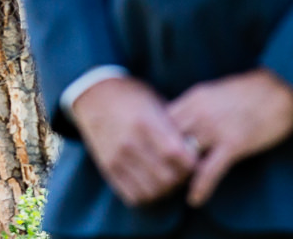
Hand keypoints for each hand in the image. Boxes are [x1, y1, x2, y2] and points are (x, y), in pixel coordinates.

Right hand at [70, 76, 197, 205]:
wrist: (96, 97)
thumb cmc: (133, 97)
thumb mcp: (156, 103)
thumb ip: (173, 127)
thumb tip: (195, 148)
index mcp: (145, 123)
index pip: (175, 154)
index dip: (191, 162)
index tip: (196, 158)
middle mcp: (130, 143)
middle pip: (166, 177)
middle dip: (182, 178)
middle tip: (186, 171)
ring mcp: (117, 159)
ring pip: (152, 191)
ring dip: (166, 189)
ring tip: (171, 178)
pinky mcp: (109, 170)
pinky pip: (134, 196)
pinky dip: (149, 195)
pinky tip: (154, 183)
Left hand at [166, 68, 292, 206]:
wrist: (283, 86)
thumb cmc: (252, 89)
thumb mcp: (216, 91)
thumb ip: (197, 107)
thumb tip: (183, 124)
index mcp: (194, 97)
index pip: (160, 122)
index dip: (156, 140)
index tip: (159, 153)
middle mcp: (200, 112)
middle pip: (167, 142)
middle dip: (165, 161)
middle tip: (167, 174)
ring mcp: (216, 128)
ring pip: (184, 158)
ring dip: (180, 176)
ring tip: (178, 188)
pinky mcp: (234, 144)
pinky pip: (209, 171)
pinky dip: (200, 188)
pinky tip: (196, 199)